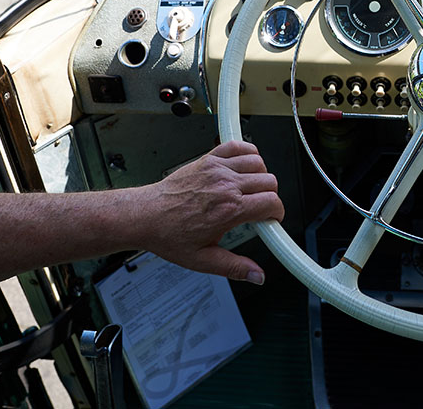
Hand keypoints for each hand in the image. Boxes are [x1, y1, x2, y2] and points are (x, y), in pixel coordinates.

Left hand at [126, 141, 283, 283]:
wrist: (145, 216)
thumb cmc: (169, 234)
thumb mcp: (202, 259)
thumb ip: (234, 267)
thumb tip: (257, 276)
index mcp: (229, 210)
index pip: (271, 202)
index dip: (277, 213)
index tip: (271, 218)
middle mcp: (225, 186)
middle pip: (269, 181)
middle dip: (270, 196)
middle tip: (260, 208)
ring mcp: (216, 169)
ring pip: (257, 162)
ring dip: (260, 175)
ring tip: (251, 189)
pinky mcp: (207, 160)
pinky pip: (236, 146)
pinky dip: (246, 152)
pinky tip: (242, 166)